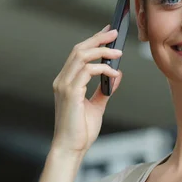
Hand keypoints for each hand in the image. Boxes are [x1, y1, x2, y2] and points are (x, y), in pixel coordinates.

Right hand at [51, 25, 123, 153]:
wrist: (72, 148)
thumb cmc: (81, 129)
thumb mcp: (97, 105)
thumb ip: (105, 90)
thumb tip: (116, 74)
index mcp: (66, 82)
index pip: (78, 54)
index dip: (93, 40)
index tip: (109, 33)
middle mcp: (62, 80)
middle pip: (79, 49)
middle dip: (98, 39)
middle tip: (115, 33)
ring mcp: (64, 85)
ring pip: (81, 56)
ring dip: (102, 51)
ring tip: (118, 52)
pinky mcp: (70, 93)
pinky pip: (87, 71)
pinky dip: (102, 68)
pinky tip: (113, 72)